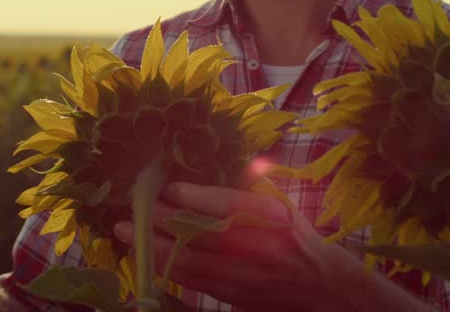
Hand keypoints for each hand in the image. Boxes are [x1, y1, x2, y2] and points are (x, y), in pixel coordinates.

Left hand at [111, 180, 391, 311]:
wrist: (325, 292)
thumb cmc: (300, 240)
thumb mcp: (283, 205)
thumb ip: (253, 182)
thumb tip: (223, 152)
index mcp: (273, 221)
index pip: (229, 207)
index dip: (195, 198)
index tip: (168, 186)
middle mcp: (258, 251)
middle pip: (200, 235)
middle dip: (160, 221)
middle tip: (131, 208)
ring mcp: (243, 279)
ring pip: (188, 264)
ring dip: (151, 248)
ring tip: (124, 233)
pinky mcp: (232, 297)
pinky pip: (191, 283)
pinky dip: (164, 268)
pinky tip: (144, 255)